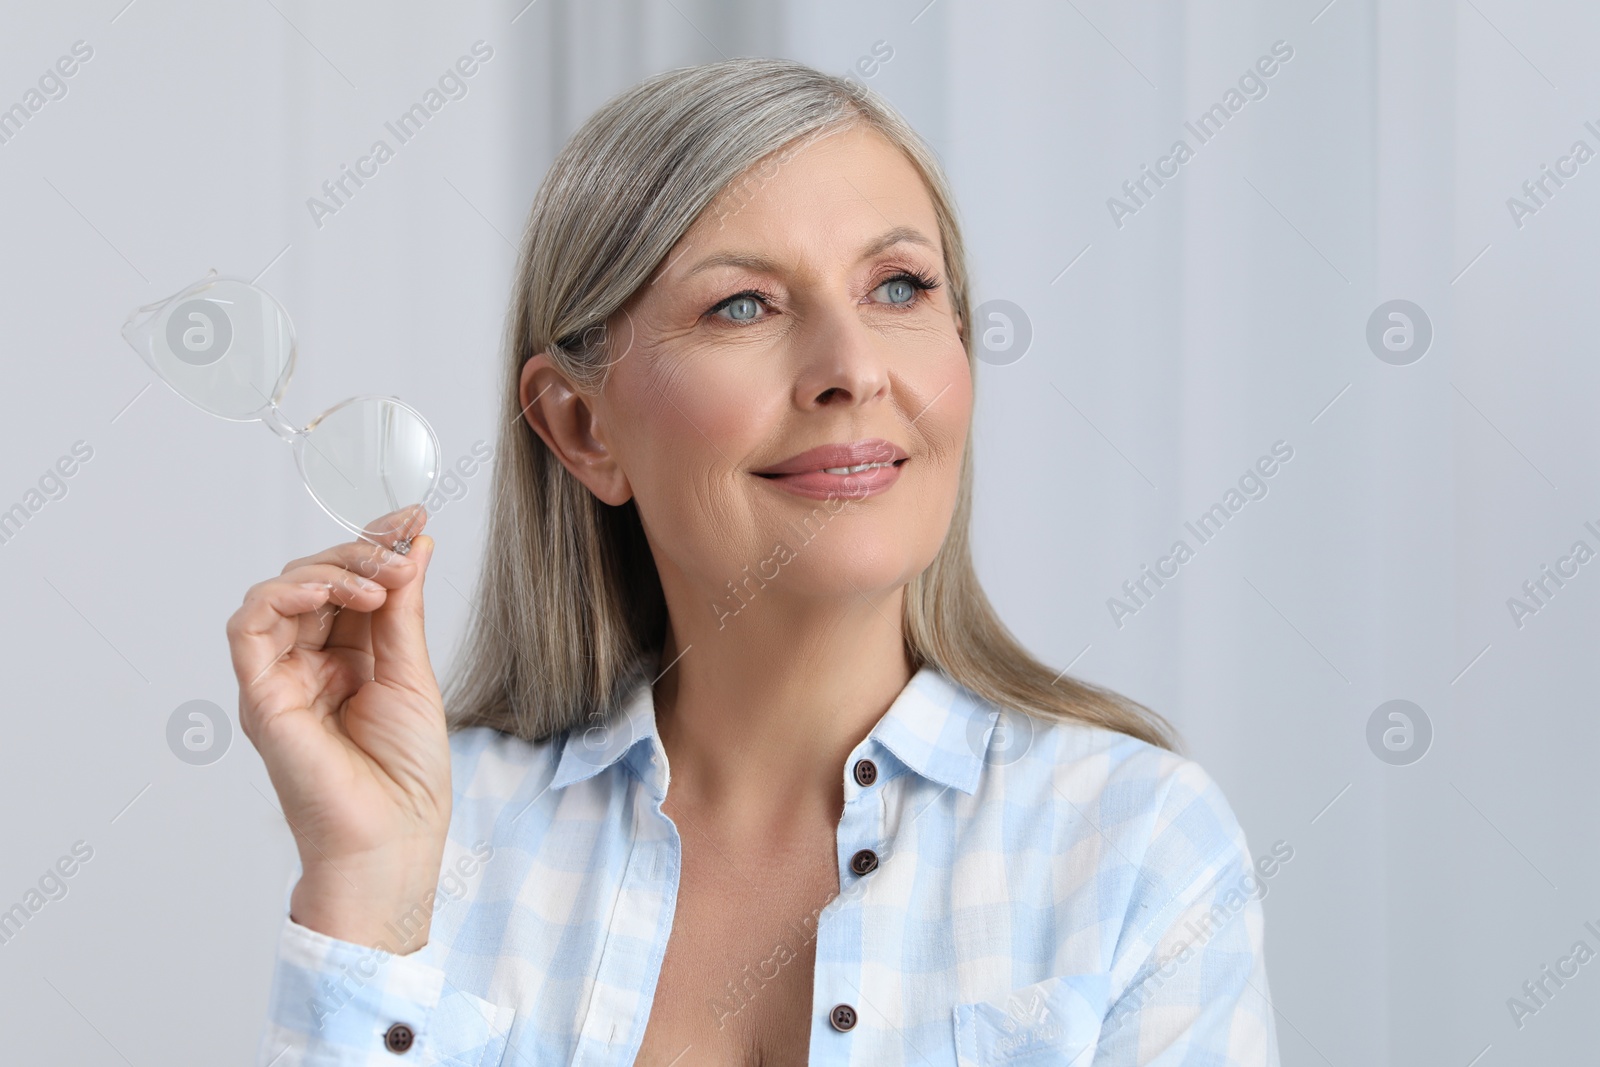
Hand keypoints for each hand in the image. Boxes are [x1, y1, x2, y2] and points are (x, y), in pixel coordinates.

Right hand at [228, 506, 449, 952]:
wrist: (393, 839)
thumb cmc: (406, 776)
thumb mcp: (414, 673)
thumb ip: (404, 609)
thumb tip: (414, 546)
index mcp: (347, 660)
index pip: (349, 585)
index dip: (375, 545)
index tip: (412, 518)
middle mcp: (308, 665)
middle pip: (314, 581)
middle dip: (359, 551)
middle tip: (400, 546)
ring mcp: (280, 680)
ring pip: (279, 593)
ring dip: (330, 569)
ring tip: (378, 579)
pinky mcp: (260, 697)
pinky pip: (249, 627)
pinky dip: (287, 595)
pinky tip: (339, 592)